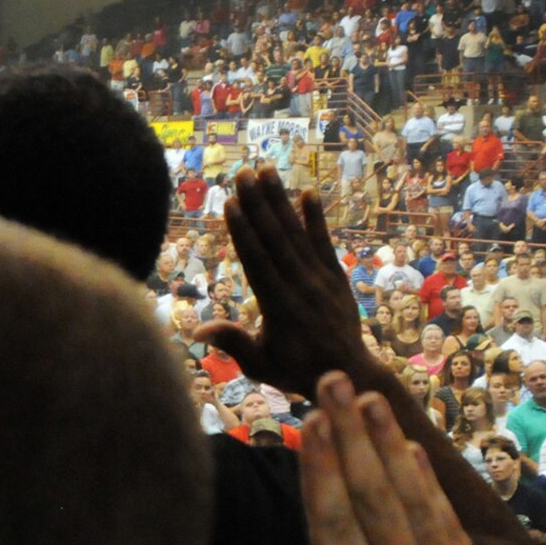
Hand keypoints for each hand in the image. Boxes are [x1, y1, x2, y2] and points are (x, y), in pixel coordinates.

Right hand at [196, 168, 374, 396]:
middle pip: (275, 239)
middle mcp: (301, 287)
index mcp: (278, 307)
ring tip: (268, 172)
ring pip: (297, 234)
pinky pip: (324, 243)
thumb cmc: (296, 370)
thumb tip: (198, 330)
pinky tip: (309, 193)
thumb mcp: (260, 364)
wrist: (348, 373)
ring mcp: (321, 279)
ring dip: (281, 201)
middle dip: (258, 204)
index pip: (257, 261)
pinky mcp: (336, 277)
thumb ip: (233, 343)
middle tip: (244, 173)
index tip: (231, 203)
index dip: (243, 231)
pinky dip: (317, 219)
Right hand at [282, 372, 544, 544]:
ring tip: (370, 397)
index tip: (308, 422)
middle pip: (373, 494)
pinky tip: (411, 449)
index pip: (336, 523)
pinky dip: (427, 480)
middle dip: (351, 434)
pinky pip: (445, 519)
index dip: (321, 468)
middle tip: (334, 381)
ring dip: (387, 443)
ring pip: (410, 496)